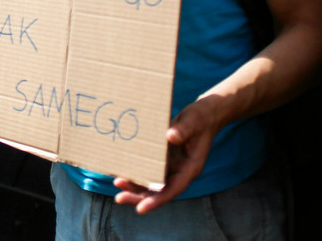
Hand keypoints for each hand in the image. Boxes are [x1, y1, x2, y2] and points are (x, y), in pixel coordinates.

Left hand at [112, 96, 221, 213]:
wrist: (204, 114)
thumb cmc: (201, 118)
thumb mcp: (194, 121)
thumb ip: (183, 129)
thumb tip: (171, 137)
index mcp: (190, 168)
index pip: (173, 190)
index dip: (157, 200)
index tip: (141, 209)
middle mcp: (180, 171)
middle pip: (159, 191)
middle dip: (139, 196)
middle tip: (119, 198)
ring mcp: (171, 166)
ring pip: (152, 182)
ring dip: (135, 185)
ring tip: (117, 183)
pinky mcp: (164, 158)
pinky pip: (149, 169)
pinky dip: (136, 172)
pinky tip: (120, 169)